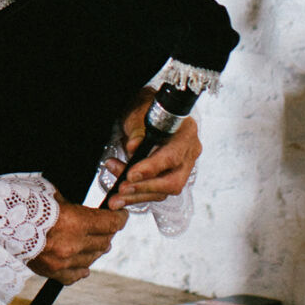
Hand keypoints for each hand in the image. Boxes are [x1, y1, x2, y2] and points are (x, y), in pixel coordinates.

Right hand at [28, 202, 126, 282]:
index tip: (120, 214)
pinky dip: (82, 268)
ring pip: (94, 258)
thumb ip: (71, 203)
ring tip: (92, 240)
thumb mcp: (51, 193)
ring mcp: (63, 262)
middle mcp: (72, 244)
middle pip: (105, 241)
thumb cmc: (22, 203)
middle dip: (107, 231)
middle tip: (104, 224)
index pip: (111, 223)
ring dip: (95, 248)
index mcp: (74, 221)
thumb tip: (84, 209)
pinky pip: (76, 275)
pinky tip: (83, 263)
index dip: (119, 218)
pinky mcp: (52, 272)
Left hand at [104, 89, 201, 208]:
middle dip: (144, 188)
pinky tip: (121, 194)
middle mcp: (189, 152)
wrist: (148, 112)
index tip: (130, 175)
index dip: (151, 169)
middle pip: (172, 181)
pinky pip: (157, 192)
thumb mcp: (138, 114)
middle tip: (121, 190)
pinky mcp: (171, 176)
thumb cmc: (145, 109)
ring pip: (163, 191)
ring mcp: (183, 167)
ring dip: (136, 194)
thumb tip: (133, 148)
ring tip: (115, 195)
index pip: (172, 157)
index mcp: (186, 133)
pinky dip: (137, 194)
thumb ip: (137, 131)